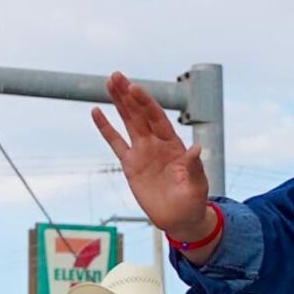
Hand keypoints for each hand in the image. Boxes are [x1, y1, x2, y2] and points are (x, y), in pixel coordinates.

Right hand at [92, 74, 213, 243]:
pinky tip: (97, 111)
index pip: (157, 118)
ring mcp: (142, 152)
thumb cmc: (192, 201)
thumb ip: (194, 167)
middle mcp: (156, 143)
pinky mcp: (130, 165)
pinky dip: (105, 128)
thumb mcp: (196, 185)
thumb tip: (196, 149)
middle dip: (128, 95)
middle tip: (116, 75)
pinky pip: (115, 143)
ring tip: (108, 82)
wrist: (179, 218)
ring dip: (118, 102)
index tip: (135, 88)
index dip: (146, 103)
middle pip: (140, 114)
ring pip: (128, 121)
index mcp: (173, 144)